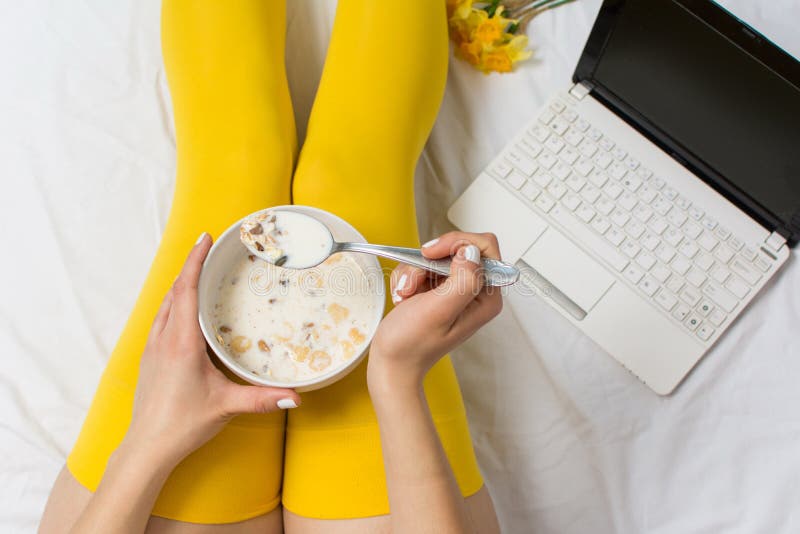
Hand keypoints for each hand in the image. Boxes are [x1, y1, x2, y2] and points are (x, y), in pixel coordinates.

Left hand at [125, 233, 300, 467]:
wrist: (146, 447)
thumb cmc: (182, 425)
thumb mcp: (225, 407)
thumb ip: (261, 399)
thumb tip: (296, 396)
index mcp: (181, 343)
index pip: (186, 291)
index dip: (194, 262)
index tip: (205, 239)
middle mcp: (163, 339)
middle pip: (174, 291)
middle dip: (190, 266)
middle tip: (209, 249)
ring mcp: (152, 348)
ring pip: (165, 304)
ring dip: (180, 284)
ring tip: (199, 272)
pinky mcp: (149, 358)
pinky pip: (161, 319)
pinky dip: (173, 303)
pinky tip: (185, 309)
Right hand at [367, 232, 502, 393]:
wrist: (391, 363)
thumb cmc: (412, 345)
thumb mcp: (439, 312)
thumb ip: (463, 280)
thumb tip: (471, 252)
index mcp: (487, 297)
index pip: (485, 247)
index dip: (457, 244)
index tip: (432, 254)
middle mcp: (475, 291)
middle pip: (458, 247)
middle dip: (429, 260)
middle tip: (415, 282)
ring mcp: (454, 288)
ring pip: (436, 255)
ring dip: (414, 270)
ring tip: (407, 295)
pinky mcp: (436, 288)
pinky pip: (422, 265)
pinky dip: (408, 277)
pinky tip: (404, 297)